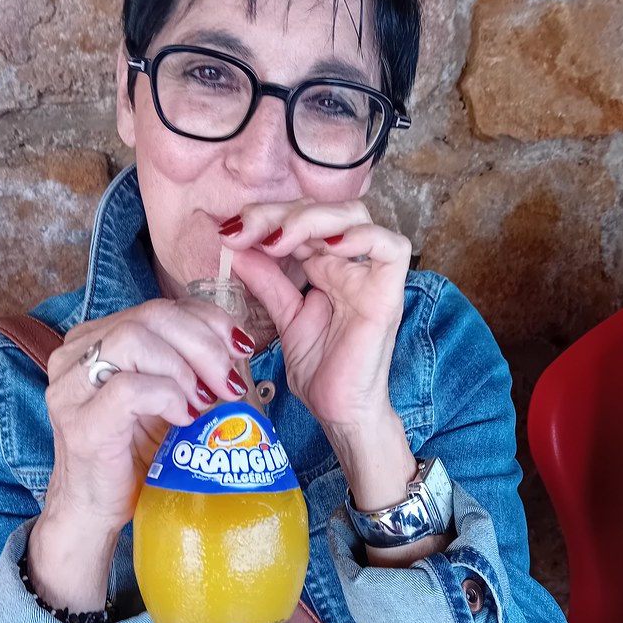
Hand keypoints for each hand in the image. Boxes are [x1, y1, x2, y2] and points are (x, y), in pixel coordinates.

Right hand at [29, 298, 253, 609]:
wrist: (96, 510)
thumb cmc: (134, 453)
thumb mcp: (166, 396)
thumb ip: (186, 364)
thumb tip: (238, 345)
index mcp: (96, 338)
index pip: (159, 307)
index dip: (207, 320)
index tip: (240, 348)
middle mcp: (76, 354)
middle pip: (150, 316)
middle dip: (203, 344)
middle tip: (229, 383)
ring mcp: (72, 387)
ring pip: (134, 340)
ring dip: (184, 369)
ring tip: (205, 401)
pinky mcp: (81, 422)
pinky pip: (130, 388)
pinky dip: (168, 397)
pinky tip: (184, 417)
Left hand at [221, 200, 410, 430]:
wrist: (339, 411)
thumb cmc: (321, 369)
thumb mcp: (283, 318)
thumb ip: (267, 283)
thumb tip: (236, 250)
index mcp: (326, 266)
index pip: (301, 219)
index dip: (266, 216)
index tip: (231, 232)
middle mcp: (350, 264)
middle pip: (324, 210)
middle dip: (281, 212)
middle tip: (246, 230)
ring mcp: (370, 276)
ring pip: (354, 217)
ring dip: (312, 219)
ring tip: (277, 240)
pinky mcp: (387, 294)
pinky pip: (391, 248)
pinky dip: (361, 237)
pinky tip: (325, 247)